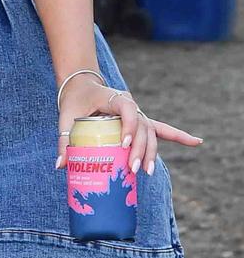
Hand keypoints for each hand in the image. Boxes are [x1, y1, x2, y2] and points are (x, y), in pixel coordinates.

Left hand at [55, 74, 201, 174]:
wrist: (82, 86)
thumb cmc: (74, 101)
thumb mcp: (66, 117)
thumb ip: (64, 140)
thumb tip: (60, 165)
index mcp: (116, 99)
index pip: (128, 112)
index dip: (129, 128)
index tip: (124, 145)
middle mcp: (131, 106)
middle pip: (143, 127)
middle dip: (141, 149)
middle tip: (133, 169)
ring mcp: (138, 114)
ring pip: (151, 133)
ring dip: (151, 152)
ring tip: (146, 172)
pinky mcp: (140, 122)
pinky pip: (161, 129)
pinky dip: (178, 136)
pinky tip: (197, 142)